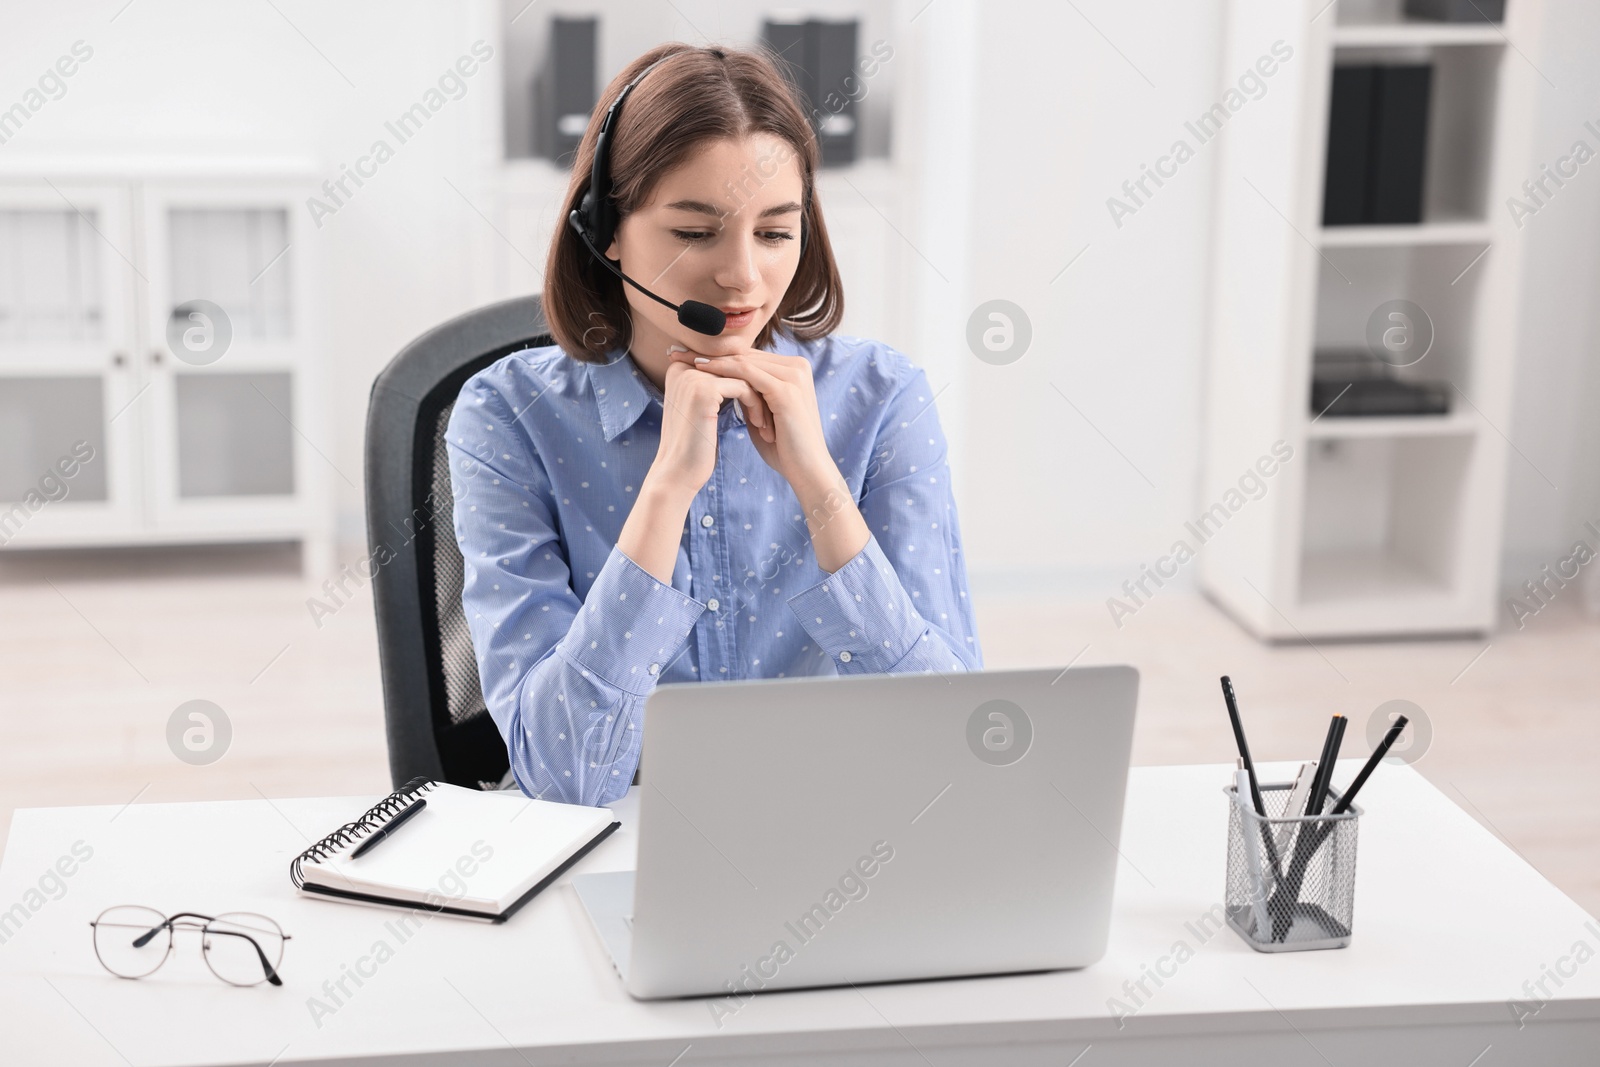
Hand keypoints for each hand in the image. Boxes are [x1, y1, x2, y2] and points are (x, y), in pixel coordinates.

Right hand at [648, 348, 773, 497]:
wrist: (679, 473)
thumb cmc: (696, 445)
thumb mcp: (704, 408)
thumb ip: (716, 386)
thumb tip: (743, 372)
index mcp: (680, 367)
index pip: (726, 365)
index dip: (748, 384)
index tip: (762, 405)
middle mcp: (682, 366)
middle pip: (735, 368)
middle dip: (757, 390)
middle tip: (769, 413)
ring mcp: (691, 376)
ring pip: (743, 376)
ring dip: (760, 399)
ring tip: (765, 423)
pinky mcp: (703, 390)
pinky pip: (744, 388)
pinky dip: (756, 406)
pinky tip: (760, 425)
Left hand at [667, 345, 835, 492]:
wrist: (807, 470)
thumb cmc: (783, 447)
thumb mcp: (761, 413)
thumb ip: (749, 394)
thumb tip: (723, 382)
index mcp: (793, 370)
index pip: (748, 356)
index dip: (717, 355)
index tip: (687, 355)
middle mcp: (797, 366)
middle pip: (745, 354)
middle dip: (709, 353)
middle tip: (678, 350)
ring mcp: (794, 376)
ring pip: (744, 361)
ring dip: (711, 359)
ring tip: (684, 359)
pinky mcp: (786, 389)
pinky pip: (748, 374)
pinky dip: (722, 371)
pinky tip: (700, 370)